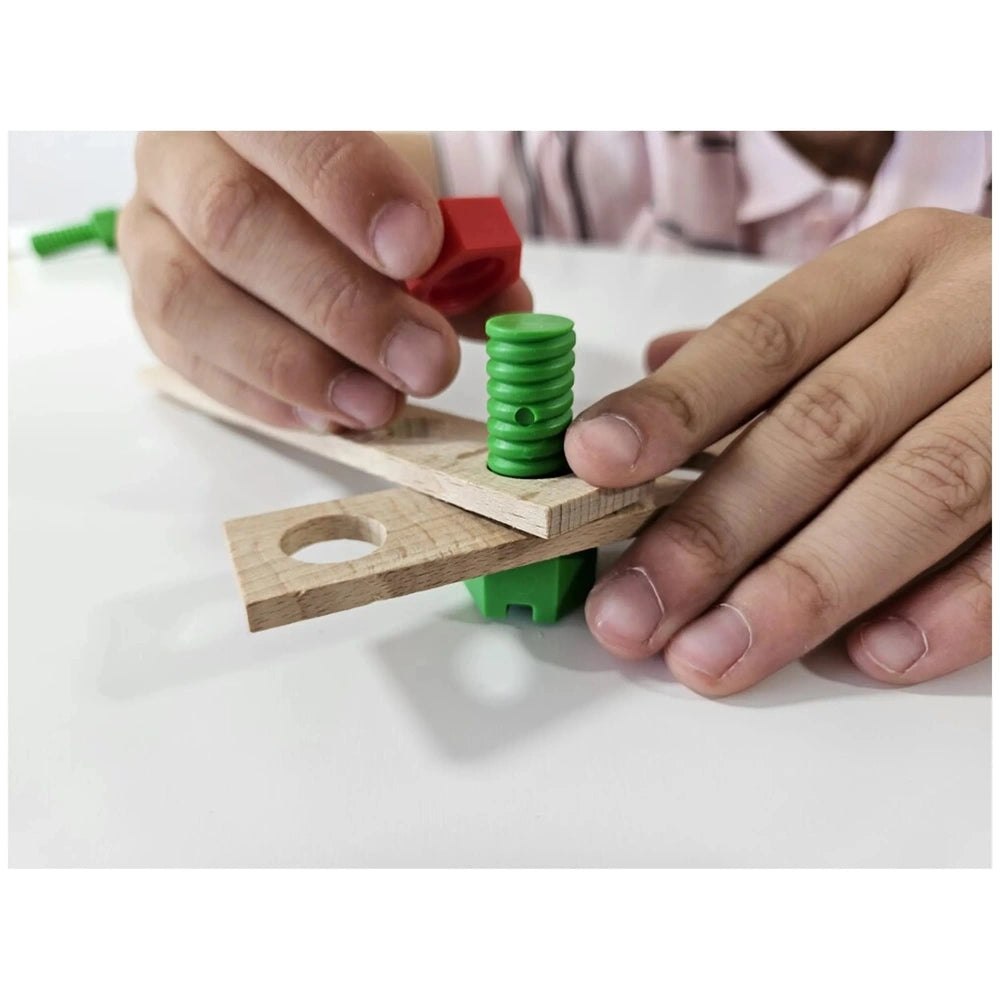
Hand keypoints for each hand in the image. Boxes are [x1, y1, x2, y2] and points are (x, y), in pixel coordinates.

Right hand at [119, 132, 530, 431]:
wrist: (290, 199)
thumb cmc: (357, 191)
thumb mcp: (413, 193)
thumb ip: (459, 246)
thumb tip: (506, 306)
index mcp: (247, 99)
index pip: (287, 128)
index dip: (349, 192)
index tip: (418, 252)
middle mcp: (179, 157)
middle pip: (236, 224)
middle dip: (343, 306)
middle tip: (425, 360)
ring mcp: (150, 235)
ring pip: (194, 302)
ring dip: (299, 367)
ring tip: (380, 403)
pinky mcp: (151, 309)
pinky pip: (189, 361)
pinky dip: (267, 398)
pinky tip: (332, 414)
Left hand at [565, 209, 990, 695]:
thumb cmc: (968, 322)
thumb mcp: (880, 305)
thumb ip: (771, 354)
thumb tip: (651, 374)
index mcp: (899, 265)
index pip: (767, 338)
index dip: (676, 406)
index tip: (593, 464)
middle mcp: (973, 313)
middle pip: (827, 428)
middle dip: (717, 531)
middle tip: (636, 612)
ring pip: (921, 490)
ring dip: (805, 589)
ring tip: (716, 656)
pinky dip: (951, 606)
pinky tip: (870, 654)